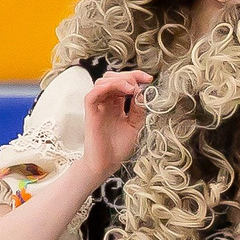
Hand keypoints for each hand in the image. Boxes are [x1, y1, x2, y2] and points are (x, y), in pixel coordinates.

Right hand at [79, 70, 149, 184]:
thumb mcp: (135, 125)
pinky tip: (120, 89)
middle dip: (128, 75)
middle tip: (141, 81)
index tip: (149, 79)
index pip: (123, 83)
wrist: (107, 163)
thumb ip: (138, 109)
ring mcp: (98, 106)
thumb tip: (143, 93)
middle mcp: (106, 102)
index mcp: (116, 104)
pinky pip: (92, 94)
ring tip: (132, 88)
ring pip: (102, 82)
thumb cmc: (118, 146)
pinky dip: (105, 87)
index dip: (135, 77)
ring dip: (118, 80)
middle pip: (112, 78)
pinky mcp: (91, 113)